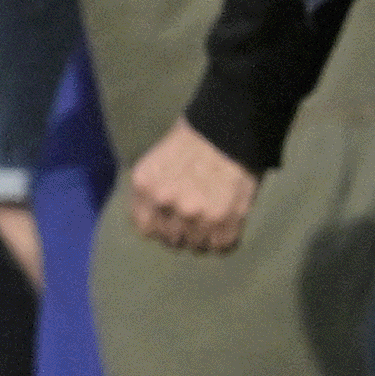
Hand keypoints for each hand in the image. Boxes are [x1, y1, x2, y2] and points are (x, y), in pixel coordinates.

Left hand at [124, 119, 258, 253]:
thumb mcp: (155, 163)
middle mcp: (167, 205)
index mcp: (145, 188)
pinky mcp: (226, 220)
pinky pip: (222, 245)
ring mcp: (196, 215)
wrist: (229, 129)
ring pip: (197, 246)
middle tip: (195, 222)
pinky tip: (226, 226)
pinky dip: (225, 240)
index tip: (171, 223)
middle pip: (172, 240)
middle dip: (183, 233)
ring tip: (212, 224)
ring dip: (204, 238)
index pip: (146, 229)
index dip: (161, 227)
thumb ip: (151, 193)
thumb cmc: (191, 141)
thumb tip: (155, 218)